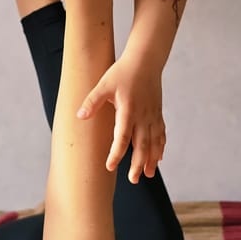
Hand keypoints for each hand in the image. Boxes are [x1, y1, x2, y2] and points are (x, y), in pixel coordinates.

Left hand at [77, 54, 165, 181]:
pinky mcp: (158, 112)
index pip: (122, 137)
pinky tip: (158, 158)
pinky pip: (161, 134)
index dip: (116, 153)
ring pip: (154, 142)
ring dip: (151, 159)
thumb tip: (79, 116)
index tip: (110, 167)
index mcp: (128, 110)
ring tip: (147, 175)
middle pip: (142, 145)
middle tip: (133, 180)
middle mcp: (143, 115)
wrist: (145, 60)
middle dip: (137, 164)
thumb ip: (92, 101)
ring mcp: (152, 115)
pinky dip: (160, 147)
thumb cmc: (122, 72)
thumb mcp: (103, 84)